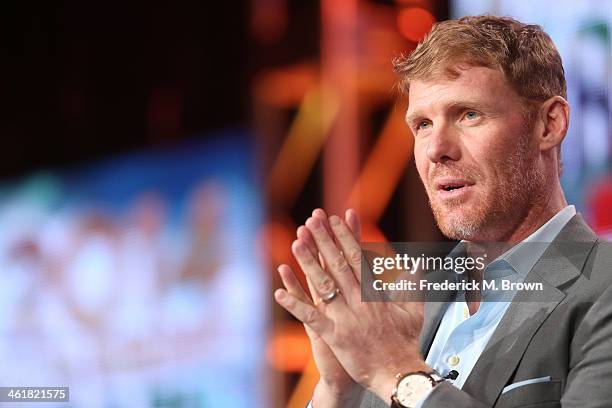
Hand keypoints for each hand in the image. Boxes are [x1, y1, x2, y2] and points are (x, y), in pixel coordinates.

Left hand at [275, 210, 429, 402]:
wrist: (399, 374)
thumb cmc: (406, 344)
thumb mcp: (414, 311)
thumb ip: (412, 286)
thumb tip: (416, 266)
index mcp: (375, 293)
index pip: (358, 258)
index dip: (345, 237)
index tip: (335, 219)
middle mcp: (360, 301)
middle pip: (339, 264)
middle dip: (325, 240)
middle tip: (312, 220)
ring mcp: (346, 317)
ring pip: (324, 285)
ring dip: (308, 263)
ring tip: (296, 242)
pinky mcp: (335, 336)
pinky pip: (311, 318)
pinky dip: (295, 305)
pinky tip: (278, 293)